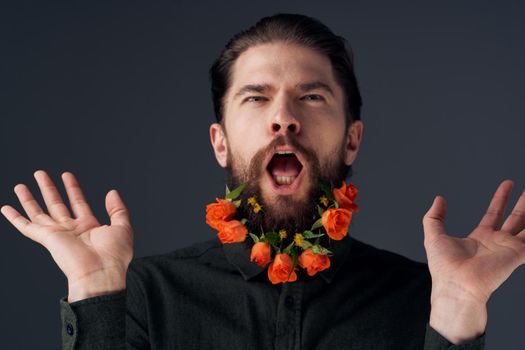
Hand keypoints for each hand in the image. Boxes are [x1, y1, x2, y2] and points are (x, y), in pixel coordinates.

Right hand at [1, 170, 133, 301]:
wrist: (101, 273)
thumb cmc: (114, 256)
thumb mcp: (122, 227)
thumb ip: (118, 209)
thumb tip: (112, 192)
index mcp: (88, 227)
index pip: (78, 202)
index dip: (72, 188)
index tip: (67, 175)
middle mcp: (71, 230)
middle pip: (56, 204)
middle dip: (48, 188)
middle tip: (40, 173)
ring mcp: (58, 234)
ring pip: (39, 212)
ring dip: (29, 198)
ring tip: (20, 185)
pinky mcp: (47, 239)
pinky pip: (27, 226)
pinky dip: (15, 218)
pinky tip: (6, 208)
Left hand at [423, 180, 524, 342]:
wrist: (455, 284)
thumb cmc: (444, 266)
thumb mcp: (434, 236)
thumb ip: (435, 216)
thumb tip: (438, 199)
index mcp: (480, 238)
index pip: (494, 213)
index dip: (501, 199)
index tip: (508, 185)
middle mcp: (496, 242)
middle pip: (514, 219)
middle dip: (522, 204)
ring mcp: (507, 249)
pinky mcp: (515, 255)